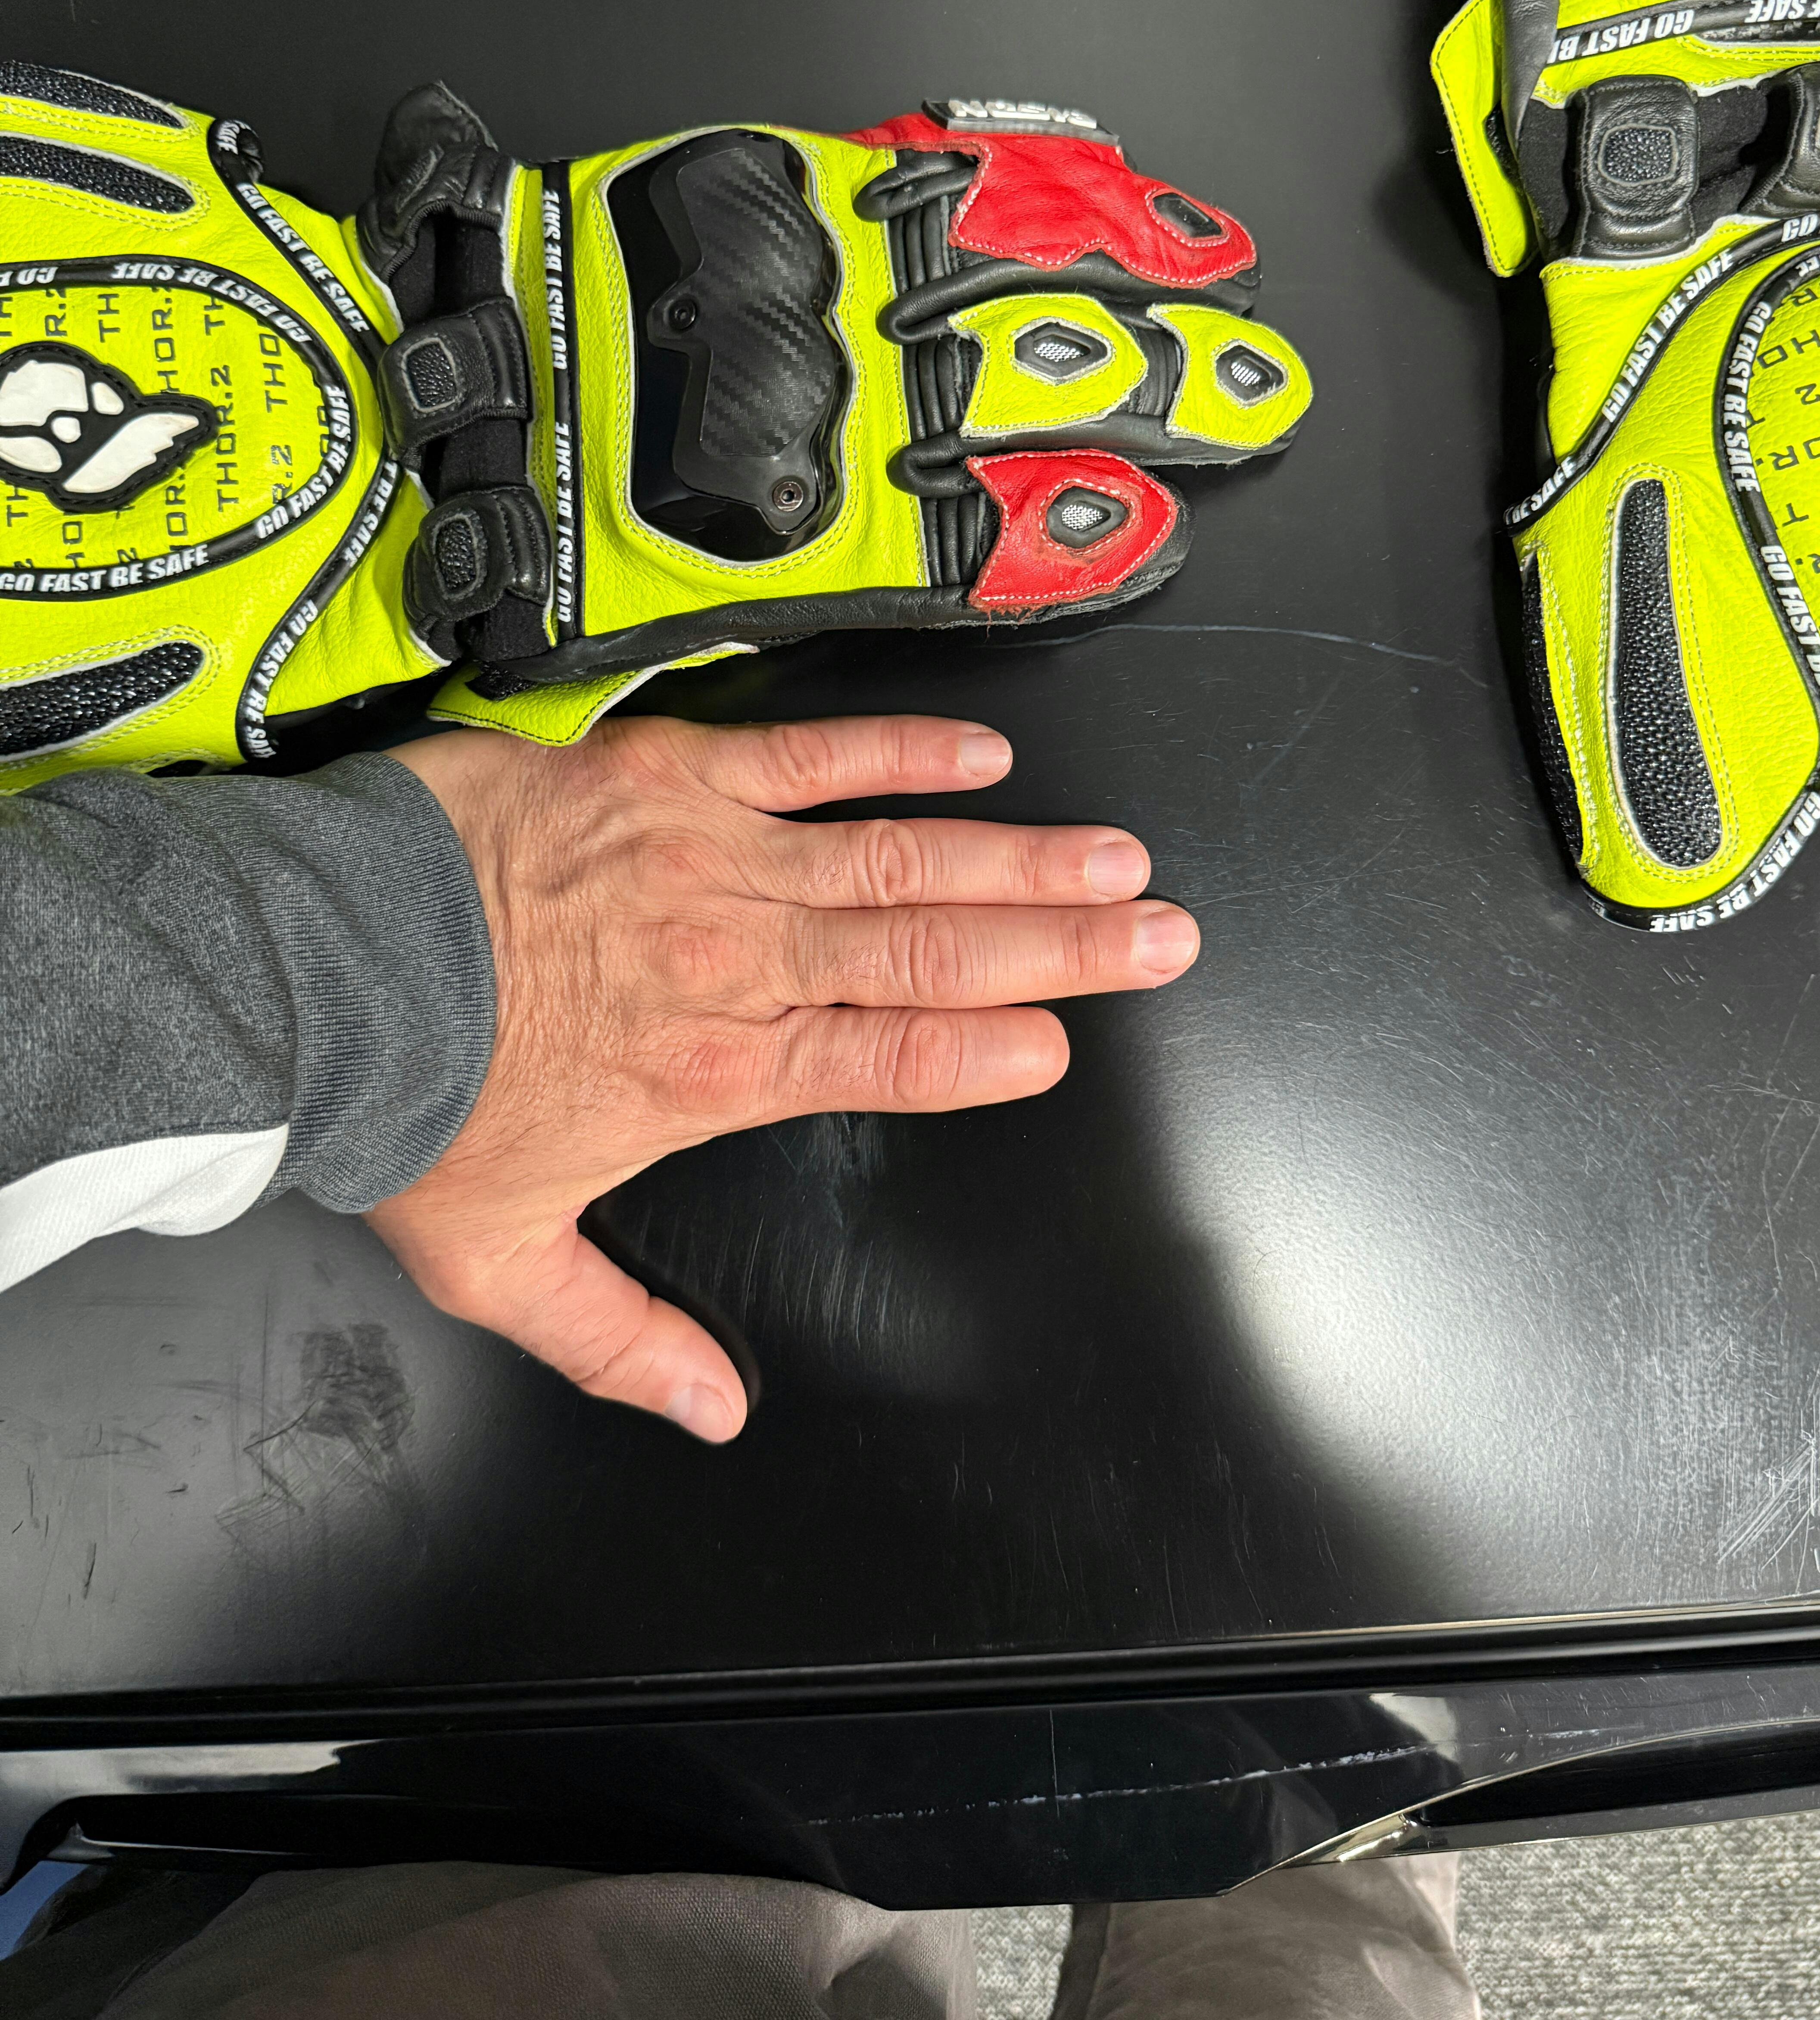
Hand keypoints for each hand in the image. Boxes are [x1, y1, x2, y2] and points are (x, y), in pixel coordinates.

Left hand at [374, 712, 1197, 1440]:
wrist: (319, 968)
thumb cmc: (411, 1099)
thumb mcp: (506, 1260)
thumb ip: (621, 1340)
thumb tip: (710, 1412)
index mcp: (716, 1073)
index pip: (894, 1060)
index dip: (991, 1050)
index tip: (1064, 1041)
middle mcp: (737, 963)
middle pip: (934, 954)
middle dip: (1062, 948)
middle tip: (1157, 934)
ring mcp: (711, 860)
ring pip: (901, 859)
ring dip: (1021, 861)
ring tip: (1114, 859)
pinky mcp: (667, 776)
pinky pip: (811, 755)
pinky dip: (902, 751)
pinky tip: (983, 755)